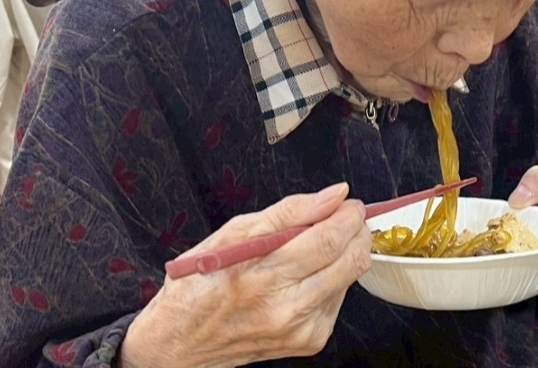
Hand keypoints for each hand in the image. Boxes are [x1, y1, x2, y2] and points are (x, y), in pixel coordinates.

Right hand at [120, 183, 371, 367]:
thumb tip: (335, 195)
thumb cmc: (201, 282)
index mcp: (259, 277)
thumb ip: (288, 212)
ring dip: (347, 252)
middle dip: (358, 230)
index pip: (326, 241)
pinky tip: (310, 273)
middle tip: (347, 215)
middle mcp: (283, 309)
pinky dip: (334, 277)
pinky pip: (339, 298)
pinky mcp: (309, 341)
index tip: (348, 202)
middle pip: (349, 261)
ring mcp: (300, 330)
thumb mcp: (231, 233)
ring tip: (323, 242)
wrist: (180, 343)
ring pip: (350, 278)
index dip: (347, 215)